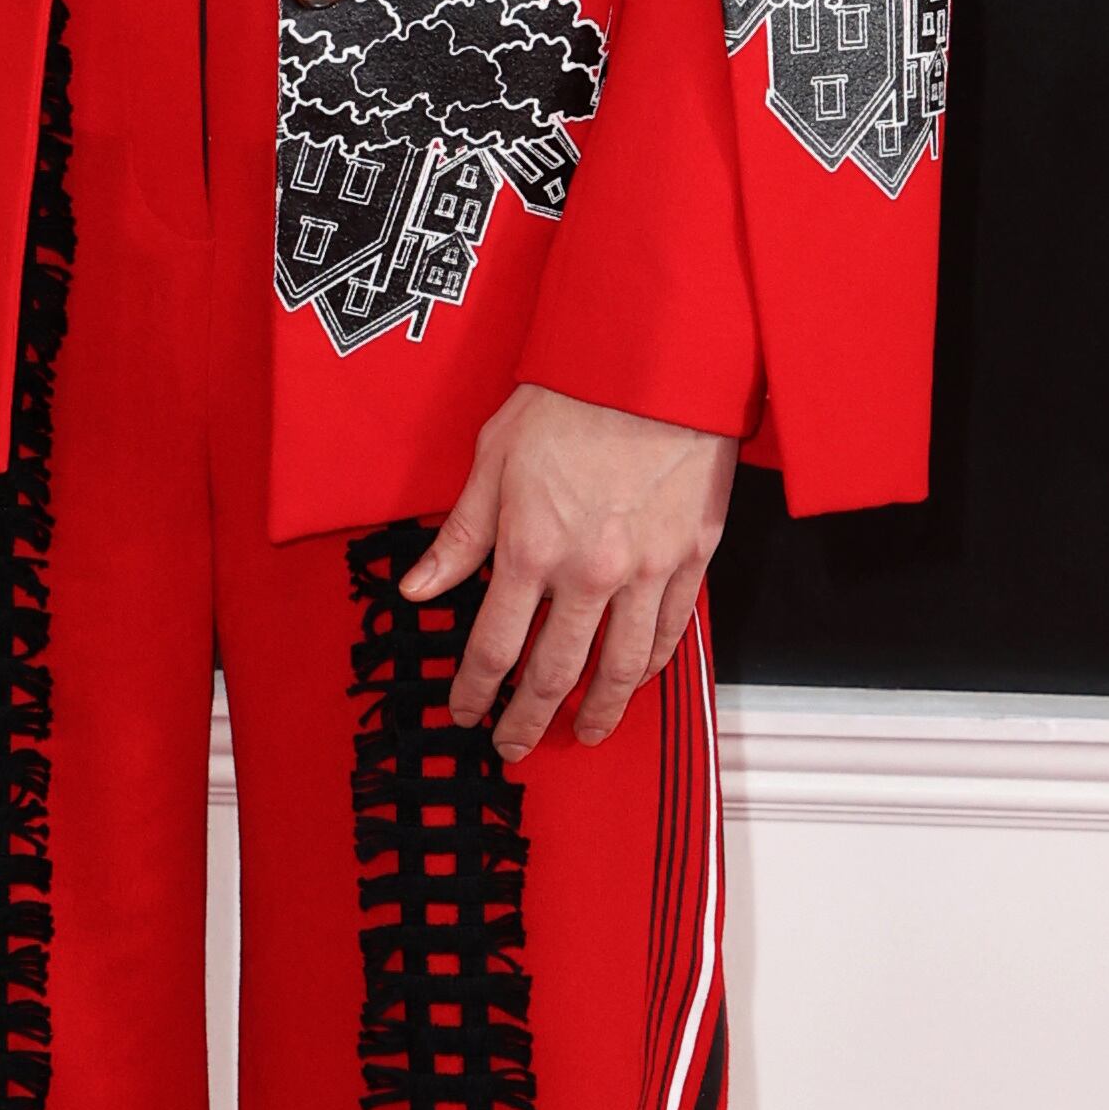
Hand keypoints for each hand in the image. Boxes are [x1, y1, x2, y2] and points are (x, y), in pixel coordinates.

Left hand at [400, 382, 735, 763]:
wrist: (652, 363)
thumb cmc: (570, 397)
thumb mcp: (492, 459)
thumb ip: (459, 536)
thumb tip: (418, 589)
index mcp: (530, 549)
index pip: (494, 647)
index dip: (476, 692)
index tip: (466, 712)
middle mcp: (588, 573)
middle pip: (554, 673)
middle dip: (528, 719)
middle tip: (514, 746)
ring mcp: (645, 570)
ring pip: (620, 667)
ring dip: (597, 712)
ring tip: (583, 733)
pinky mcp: (690, 558)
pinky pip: (670, 631)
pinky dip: (650, 666)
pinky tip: (633, 681)